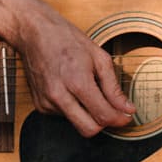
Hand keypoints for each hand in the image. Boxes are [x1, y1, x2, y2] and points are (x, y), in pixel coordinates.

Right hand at [13, 0, 134, 137]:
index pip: (102, 116)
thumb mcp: (99, 57)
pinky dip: (74, 108)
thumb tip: (127, 108)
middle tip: (113, 111)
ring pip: (77, 124)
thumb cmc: (66, 39)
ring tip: (87, 89)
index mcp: (76, 81)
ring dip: (88, 113)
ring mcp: (47, 102)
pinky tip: (72, 90)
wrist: (33, 32)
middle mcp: (59, 96)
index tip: (127, 116)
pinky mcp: (40, 106)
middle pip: (89, 129)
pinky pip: (64, 116)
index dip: (119, 119)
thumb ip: (113, 87)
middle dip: (104, 123)